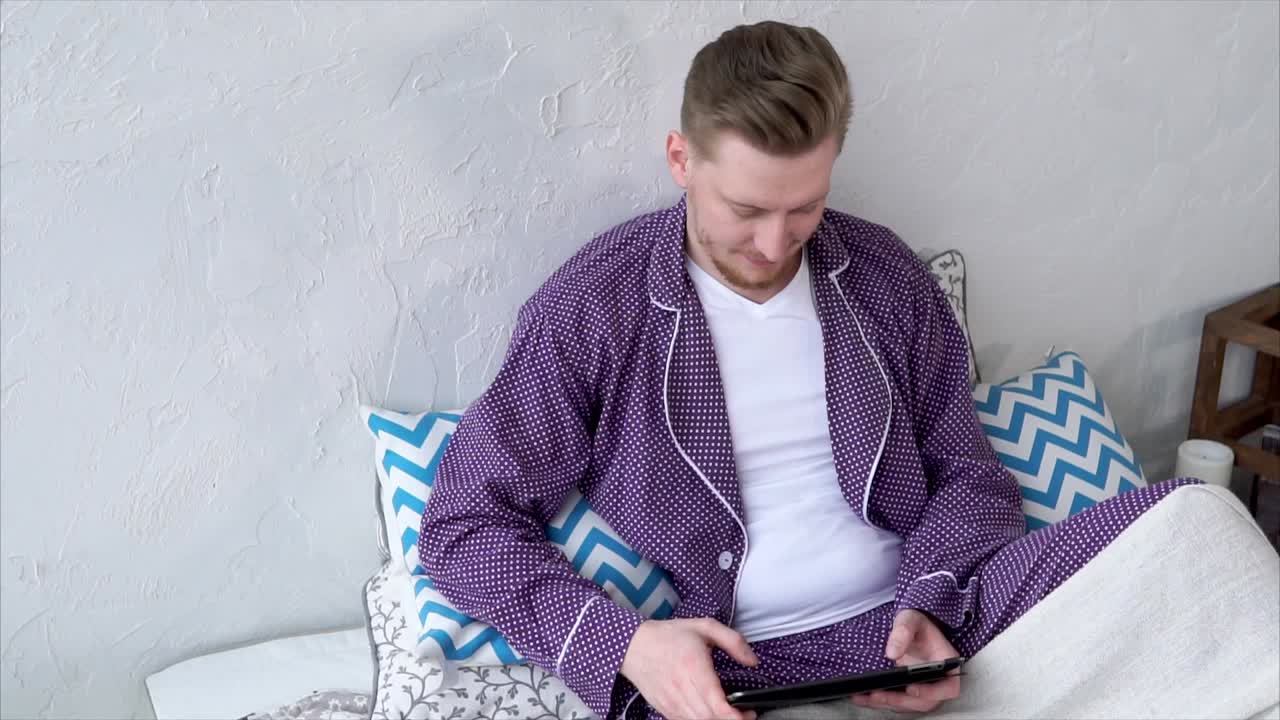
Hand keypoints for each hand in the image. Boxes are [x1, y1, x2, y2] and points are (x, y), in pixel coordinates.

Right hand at [621, 618, 758, 719]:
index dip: (735, 716)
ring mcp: (672, 703)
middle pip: (711, 719)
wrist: (634, 646)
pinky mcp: (665, 710)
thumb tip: (753, 661)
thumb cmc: (670, 636)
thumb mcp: (705, 627)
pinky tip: (708, 711)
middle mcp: (682, 689)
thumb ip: (734, 641)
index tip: (749, 712)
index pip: (717, 704)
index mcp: (694, 668)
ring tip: (728, 713)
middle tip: (745, 713)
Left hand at [851, 609, 960, 713]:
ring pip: (909, 705)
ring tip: (864, 698)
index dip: (932, 693)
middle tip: (877, 695)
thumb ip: (903, 632)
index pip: (948, 688)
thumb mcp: (910, 619)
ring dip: (887, 703)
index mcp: (946, 663)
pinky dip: (882, 702)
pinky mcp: (909, 690)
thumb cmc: (915, 622)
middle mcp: (938, 680)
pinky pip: (898, 702)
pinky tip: (864, 698)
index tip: (911, 688)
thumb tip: (892, 653)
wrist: (910, 626)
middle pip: (925, 702)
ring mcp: (924, 687)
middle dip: (900, 701)